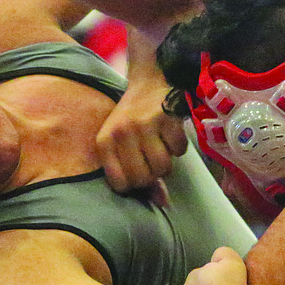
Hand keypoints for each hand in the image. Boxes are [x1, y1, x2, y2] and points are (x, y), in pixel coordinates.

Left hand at [97, 74, 187, 195]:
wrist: (151, 81)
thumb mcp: (127, 145)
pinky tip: (171, 134)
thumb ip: (141, 175)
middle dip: (152, 175)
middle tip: (152, 160)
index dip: (134, 184)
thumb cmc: (135, 119)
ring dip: (167, 162)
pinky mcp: (166, 118)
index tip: (138, 172)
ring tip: (162, 147)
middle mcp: (122, 133)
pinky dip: (179, 147)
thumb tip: (163, 203)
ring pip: (162, 168)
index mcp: (105, 142)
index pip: (120, 185)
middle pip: (143, 179)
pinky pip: (179, 151)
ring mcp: (144, 125)